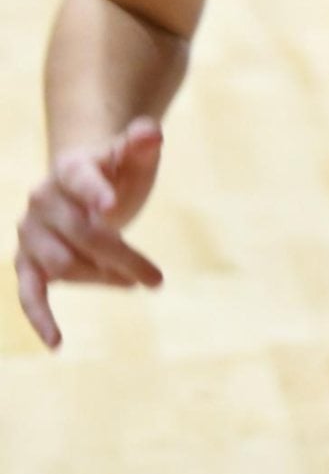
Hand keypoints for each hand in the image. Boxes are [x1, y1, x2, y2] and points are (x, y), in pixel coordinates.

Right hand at [14, 117, 165, 348]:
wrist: (81, 188)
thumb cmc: (116, 173)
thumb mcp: (134, 158)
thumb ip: (141, 145)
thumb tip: (151, 131)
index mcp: (69, 169)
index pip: (79, 178)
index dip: (94, 192)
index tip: (111, 207)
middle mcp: (42, 200)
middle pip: (83, 233)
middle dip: (122, 256)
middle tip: (156, 279)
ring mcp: (30, 233)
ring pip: (65, 266)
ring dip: (103, 277)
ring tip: (134, 280)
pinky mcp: (27, 263)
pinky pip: (29, 292)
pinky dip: (41, 318)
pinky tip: (57, 342)